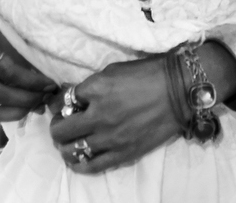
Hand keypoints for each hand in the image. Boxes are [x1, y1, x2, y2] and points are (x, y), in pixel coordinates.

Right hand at [0, 0, 58, 122]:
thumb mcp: (2, 28)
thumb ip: (19, 55)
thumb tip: (44, 83)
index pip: (5, 70)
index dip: (31, 81)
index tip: (50, 84)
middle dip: (24, 101)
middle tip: (44, 98)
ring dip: (13, 114)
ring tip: (33, 107)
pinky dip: (1, 113)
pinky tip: (18, 108)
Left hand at [47, 55, 182, 173]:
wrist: (178, 91)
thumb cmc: (147, 74)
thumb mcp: (113, 71)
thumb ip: (92, 86)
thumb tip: (74, 98)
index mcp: (96, 89)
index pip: (62, 101)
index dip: (57, 104)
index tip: (60, 105)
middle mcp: (99, 115)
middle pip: (61, 130)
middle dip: (57, 126)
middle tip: (62, 124)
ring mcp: (110, 137)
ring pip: (72, 150)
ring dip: (66, 146)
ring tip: (69, 143)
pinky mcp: (123, 153)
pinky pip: (92, 165)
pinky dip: (80, 164)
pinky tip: (78, 160)